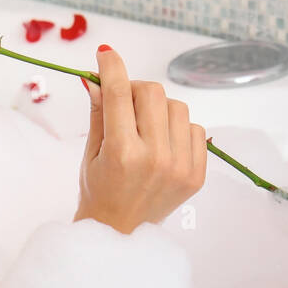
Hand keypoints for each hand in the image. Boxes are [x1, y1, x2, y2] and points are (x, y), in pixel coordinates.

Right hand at [74, 45, 207, 233]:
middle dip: (135, 90)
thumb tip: (97, 78)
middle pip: (153, 93)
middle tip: (123, 102)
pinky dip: (177, 128)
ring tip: (144, 127)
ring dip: (157, 109)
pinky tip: (161, 143)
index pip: (119, 94)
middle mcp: (155, 158)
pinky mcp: (197, 174)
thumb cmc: (98, 191)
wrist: (120, 233)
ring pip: (176, 107)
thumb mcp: (90, 153)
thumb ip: (98, 113)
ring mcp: (180, 167)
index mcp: (122, 153)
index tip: (106, 53)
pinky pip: (194, 129)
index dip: (112, 67)